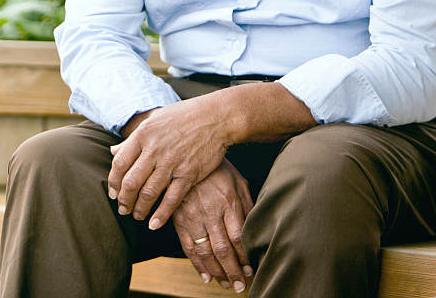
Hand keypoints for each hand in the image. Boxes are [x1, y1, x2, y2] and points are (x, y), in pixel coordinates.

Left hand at [107, 97, 230, 229]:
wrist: (215, 117)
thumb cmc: (182, 116)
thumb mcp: (153, 120)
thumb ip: (133, 139)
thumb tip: (113, 151)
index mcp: (143, 135)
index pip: (120, 163)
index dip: (114, 181)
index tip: (113, 192)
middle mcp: (155, 150)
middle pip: (131, 182)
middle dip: (124, 200)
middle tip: (122, 209)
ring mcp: (172, 163)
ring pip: (149, 193)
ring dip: (140, 208)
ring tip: (136, 216)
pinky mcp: (189, 174)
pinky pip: (172, 199)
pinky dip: (161, 214)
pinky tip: (154, 224)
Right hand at [172, 159, 253, 292]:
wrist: (187, 152)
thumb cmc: (218, 168)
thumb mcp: (238, 181)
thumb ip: (248, 205)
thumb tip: (256, 230)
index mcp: (228, 202)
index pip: (238, 238)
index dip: (245, 258)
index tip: (250, 270)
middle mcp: (210, 211)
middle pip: (222, 249)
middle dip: (232, 272)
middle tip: (239, 287)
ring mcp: (192, 215)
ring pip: (205, 251)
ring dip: (216, 272)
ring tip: (226, 284)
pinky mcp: (179, 217)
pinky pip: (188, 246)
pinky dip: (197, 264)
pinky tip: (206, 275)